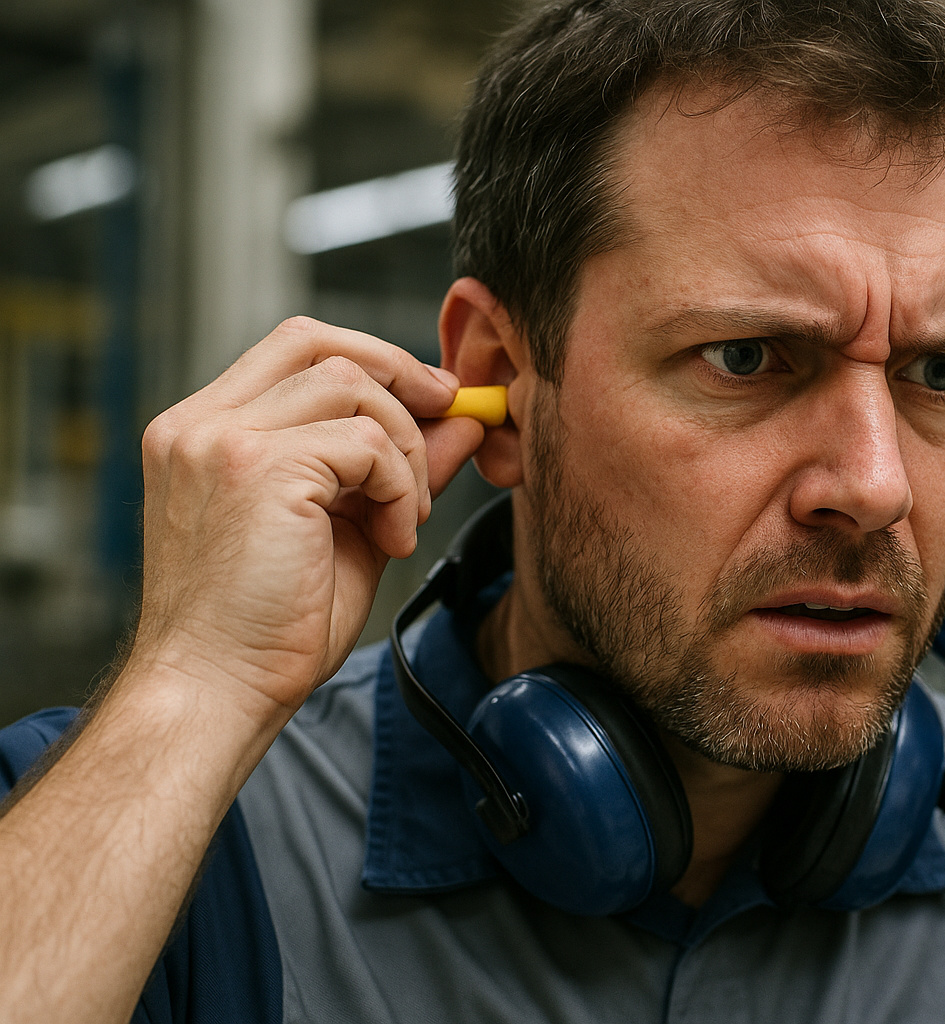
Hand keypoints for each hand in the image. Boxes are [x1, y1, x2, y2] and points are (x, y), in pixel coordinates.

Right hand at [132, 318, 485, 714]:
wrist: (217, 692)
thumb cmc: (271, 627)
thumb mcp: (350, 529)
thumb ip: (398, 468)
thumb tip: (462, 419)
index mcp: (204, 432)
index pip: (295, 348)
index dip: (374, 361)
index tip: (431, 398)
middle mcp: (200, 424)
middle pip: (319, 343)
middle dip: (400, 371)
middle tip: (451, 413)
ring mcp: (222, 441)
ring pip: (352, 386)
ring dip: (404, 450)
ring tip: (403, 518)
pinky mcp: (259, 469)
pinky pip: (366, 442)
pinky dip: (399, 487)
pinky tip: (391, 541)